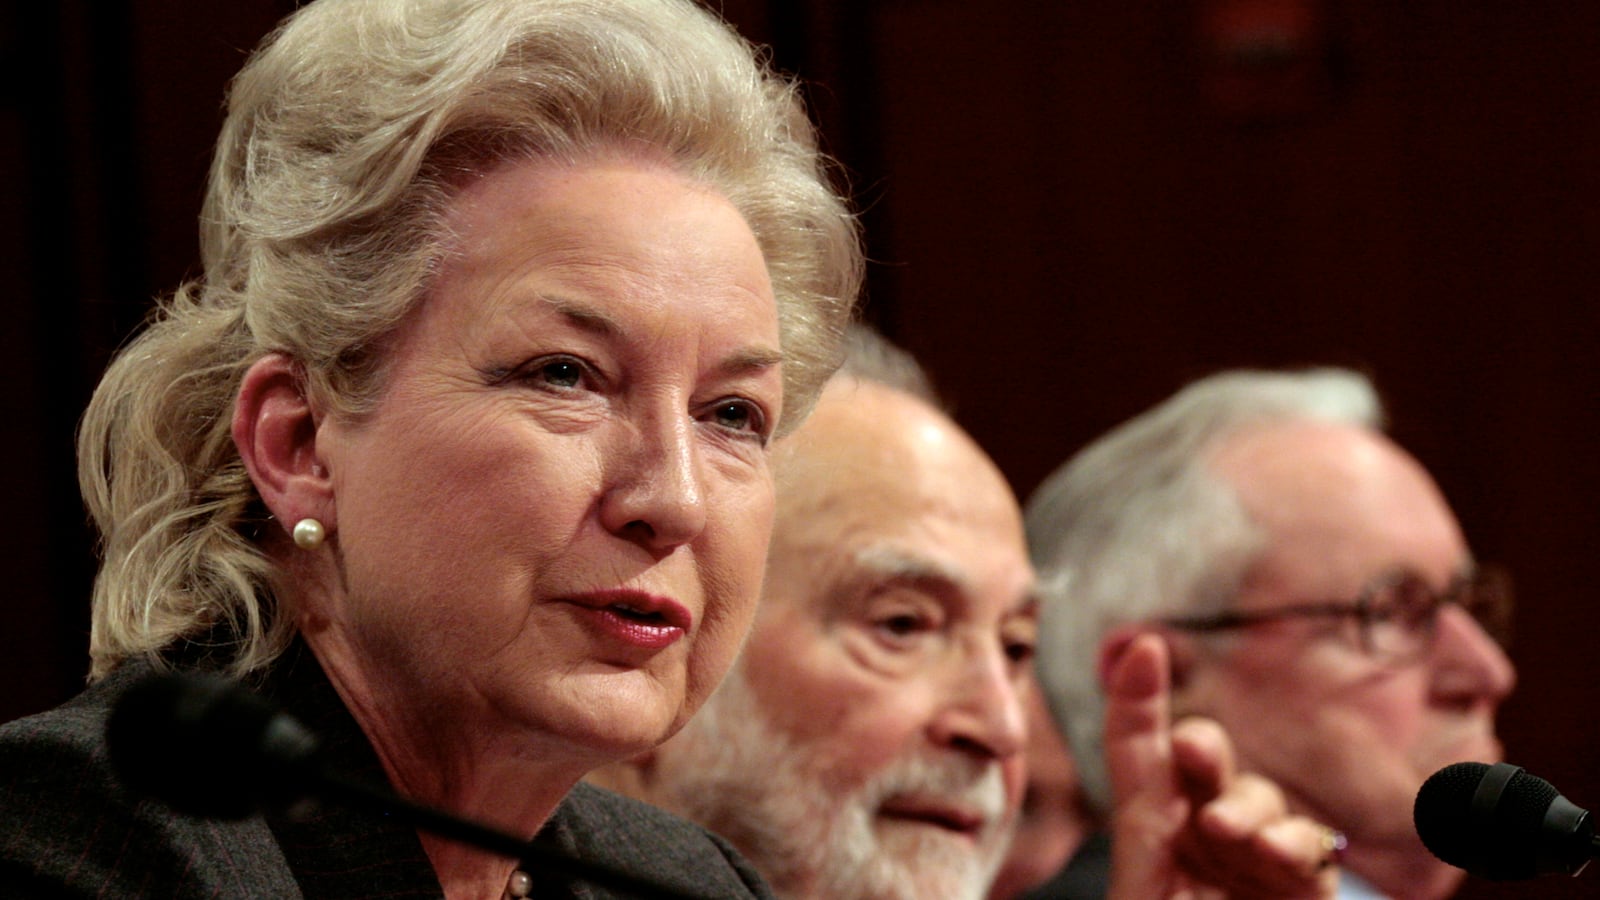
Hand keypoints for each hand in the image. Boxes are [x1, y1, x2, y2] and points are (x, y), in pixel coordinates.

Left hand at [1102, 633, 1339, 899]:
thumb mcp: (1136, 886)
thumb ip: (1142, 808)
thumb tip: (1145, 690)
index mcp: (1150, 826)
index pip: (1139, 751)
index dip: (1137, 700)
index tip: (1145, 648)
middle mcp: (1203, 831)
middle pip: (1205, 765)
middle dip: (1202, 748)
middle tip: (1191, 749)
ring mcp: (1256, 856)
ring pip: (1260, 800)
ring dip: (1247, 806)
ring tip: (1222, 827)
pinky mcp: (1303, 888)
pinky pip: (1312, 851)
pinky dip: (1298, 846)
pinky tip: (1274, 850)